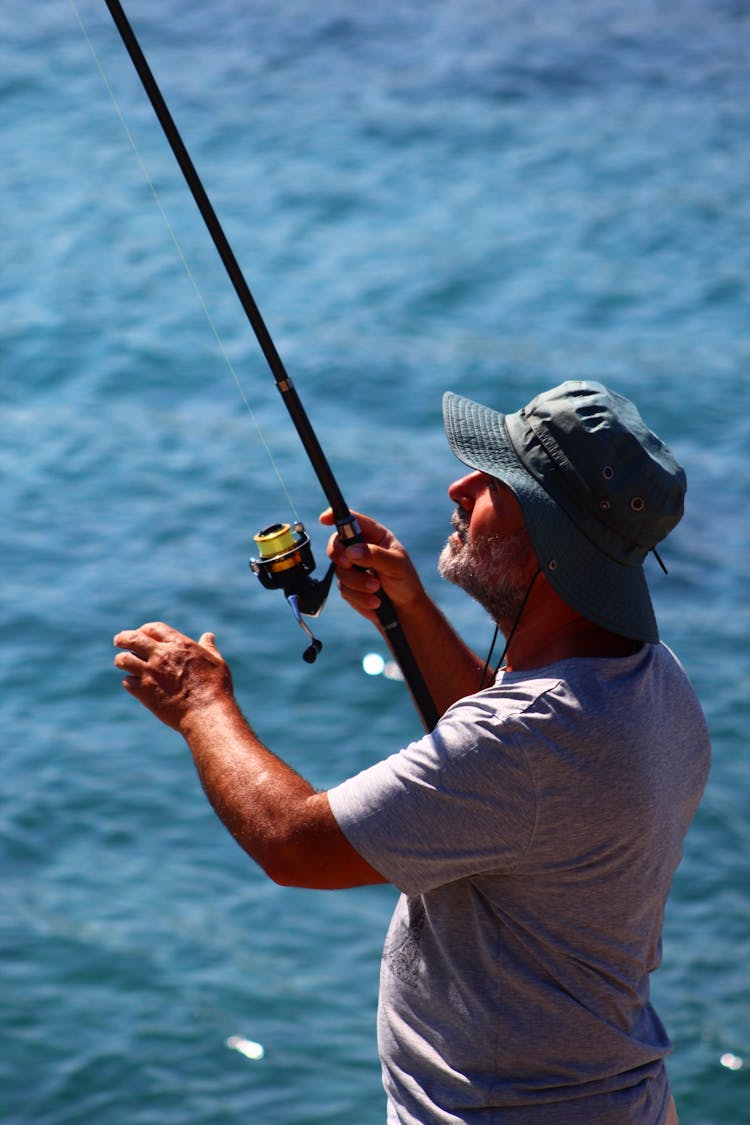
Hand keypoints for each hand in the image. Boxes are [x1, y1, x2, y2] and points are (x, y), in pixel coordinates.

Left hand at [113, 621, 233, 731]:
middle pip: (132, 639)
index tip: (142, 633)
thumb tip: (208, 636)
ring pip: (124, 660)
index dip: (145, 629)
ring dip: (122, 660)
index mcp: (178, 644)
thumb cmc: (216, 687)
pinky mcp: (144, 692)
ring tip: (122, 662)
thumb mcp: (217, 662)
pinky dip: (129, 682)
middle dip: (123, 638)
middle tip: (119, 641)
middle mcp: (161, 655)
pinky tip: (134, 684)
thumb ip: (209, 648)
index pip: (153, 628)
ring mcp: (150, 673)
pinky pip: (127, 682)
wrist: (206, 713)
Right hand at [319, 509, 424, 623]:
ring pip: (340, 570)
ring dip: (357, 582)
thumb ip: (374, 555)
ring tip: (376, 588)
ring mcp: (353, 567)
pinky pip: (344, 589)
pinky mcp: (349, 586)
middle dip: (340, 556)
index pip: (352, 520)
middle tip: (349, 565)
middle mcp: (360, 548)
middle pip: (336, 545)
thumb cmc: (405, 581)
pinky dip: (359, 596)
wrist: (404, 608)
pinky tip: (374, 600)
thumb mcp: (396, 565)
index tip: (324, 519)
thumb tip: (351, 551)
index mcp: (374, 535)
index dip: (335, 516)